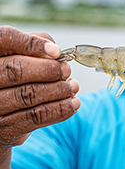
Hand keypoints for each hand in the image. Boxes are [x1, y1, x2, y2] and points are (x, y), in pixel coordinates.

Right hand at [0, 26, 79, 167]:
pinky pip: (34, 117)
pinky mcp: (3, 128)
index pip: (5, 40)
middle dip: (48, 70)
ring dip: (58, 90)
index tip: (57, 51)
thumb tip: (54, 50)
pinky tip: (73, 103)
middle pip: (15, 70)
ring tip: (73, 86)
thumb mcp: (19, 57)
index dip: (32, 44)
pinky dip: (59, 109)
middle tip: (67, 70)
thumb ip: (33, 48)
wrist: (4, 116)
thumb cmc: (15, 79)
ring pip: (27, 95)